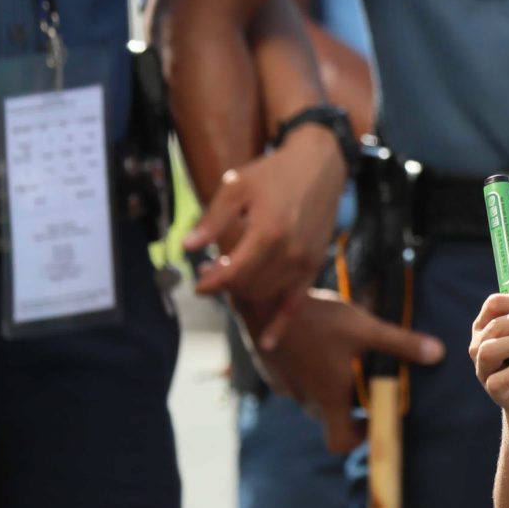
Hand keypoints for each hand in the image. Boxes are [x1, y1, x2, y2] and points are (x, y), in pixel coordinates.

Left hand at [186, 127, 346, 315]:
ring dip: (245, 294)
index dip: (211, 283)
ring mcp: (305, 261)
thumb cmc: (274, 172)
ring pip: (267, 294)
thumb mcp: (237, 186)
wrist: (321, 165)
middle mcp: (290, 252)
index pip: (234, 273)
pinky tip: (268, 342)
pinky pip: (296, 302)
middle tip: (213, 273)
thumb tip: (187, 248)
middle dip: (227, 285)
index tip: (198, 283)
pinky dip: (281, 323)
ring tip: (232, 280)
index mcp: (269, 232)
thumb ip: (213, 220)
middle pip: (249, 286)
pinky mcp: (315, 265)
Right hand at [240, 289, 445, 453]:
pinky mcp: (274, 372)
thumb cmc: (317, 319)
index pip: (340, 442)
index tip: (372, 417)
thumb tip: (438, 354)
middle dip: (351, 404)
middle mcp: (305, 400)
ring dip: (331, 386)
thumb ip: (401, 344)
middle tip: (367, 376)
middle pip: (332, 418)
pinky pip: (298, 383)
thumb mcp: (365, 328)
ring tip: (345, 355)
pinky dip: (312, 372)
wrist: (264, 302)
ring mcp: (286, 387)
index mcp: (329, 398)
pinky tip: (321, 344)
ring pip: (315, 399)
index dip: (359, 437)